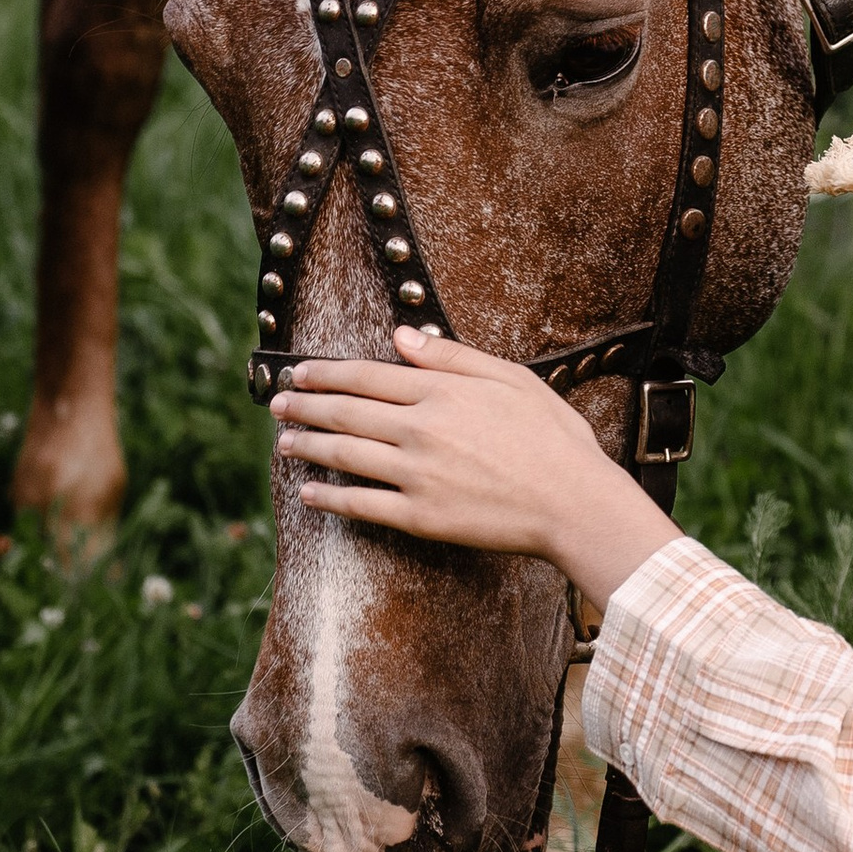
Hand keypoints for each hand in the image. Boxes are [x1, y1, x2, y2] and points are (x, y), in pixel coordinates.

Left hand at [274, 331, 682, 605]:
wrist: (576, 503)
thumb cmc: (554, 439)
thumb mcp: (512, 378)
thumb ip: (453, 356)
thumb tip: (402, 334)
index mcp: (442, 391)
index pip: (367, 375)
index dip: (326, 373)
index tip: (299, 372)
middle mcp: (421, 428)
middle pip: (346, 412)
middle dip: (304, 405)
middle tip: (276, 403)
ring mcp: (416, 475)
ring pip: (345, 455)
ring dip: (308, 445)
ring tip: (284, 441)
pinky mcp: (420, 516)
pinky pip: (361, 505)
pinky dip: (330, 498)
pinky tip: (309, 493)